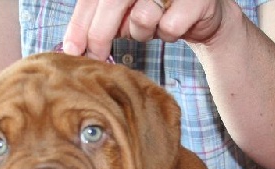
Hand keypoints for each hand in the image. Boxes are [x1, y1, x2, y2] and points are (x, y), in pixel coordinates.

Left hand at [62, 0, 226, 60]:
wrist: (202, 11)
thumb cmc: (156, 10)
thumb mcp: (123, 11)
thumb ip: (99, 20)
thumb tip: (72, 46)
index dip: (80, 23)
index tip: (72, 50)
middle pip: (112, 1)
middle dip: (100, 35)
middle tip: (96, 58)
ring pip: (142, 17)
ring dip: (142, 33)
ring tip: (151, 27)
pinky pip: (169, 27)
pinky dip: (168, 35)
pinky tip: (174, 28)